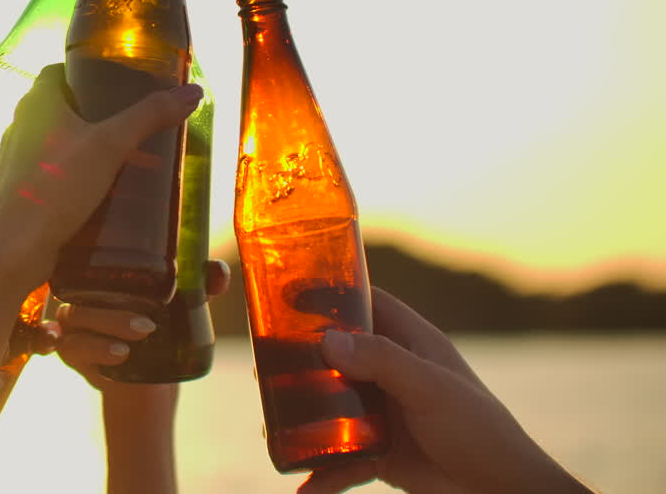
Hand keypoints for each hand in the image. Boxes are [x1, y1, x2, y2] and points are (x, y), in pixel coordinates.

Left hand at [0, 63, 204, 299]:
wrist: (16, 248)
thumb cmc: (57, 188)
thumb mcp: (111, 145)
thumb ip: (150, 116)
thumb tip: (192, 92)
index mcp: (36, 104)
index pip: (57, 72)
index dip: (83, 72)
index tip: (114, 80)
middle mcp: (19, 128)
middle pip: (59, 109)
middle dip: (91, 114)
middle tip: (128, 123)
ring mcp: (15, 162)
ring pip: (53, 145)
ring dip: (82, 148)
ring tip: (120, 158)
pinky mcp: (19, 194)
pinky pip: (49, 176)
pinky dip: (72, 177)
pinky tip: (98, 193)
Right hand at [45, 259, 231, 391]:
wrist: (150, 384)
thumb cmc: (162, 332)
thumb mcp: (184, 306)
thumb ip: (200, 286)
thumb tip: (218, 274)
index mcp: (104, 278)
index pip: (90, 260)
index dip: (96, 258)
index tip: (122, 268)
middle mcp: (83, 297)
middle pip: (84, 293)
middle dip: (113, 312)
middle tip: (147, 326)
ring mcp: (74, 325)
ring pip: (74, 319)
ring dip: (104, 330)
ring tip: (131, 346)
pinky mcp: (72, 354)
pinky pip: (66, 348)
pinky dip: (83, 348)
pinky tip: (111, 354)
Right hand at [298, 287, 592, 493]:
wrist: (502, 492)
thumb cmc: (480, 431)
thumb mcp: (431, 389)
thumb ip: (383, 361)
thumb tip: (328, 341)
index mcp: (412, 343)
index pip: (368, 304)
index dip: (332, 294)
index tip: (289, 293)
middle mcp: (394, 373)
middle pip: (338, 355)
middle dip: (303, 360)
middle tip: (264, 364)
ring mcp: (386, 413)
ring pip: (333, 407)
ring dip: (304, 418)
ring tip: (271, 425)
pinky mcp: (382, 452)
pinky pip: (342, 459)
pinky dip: (322, 472)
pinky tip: (302, 486)